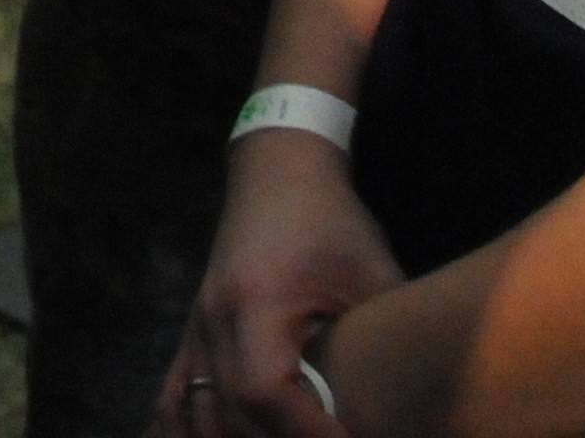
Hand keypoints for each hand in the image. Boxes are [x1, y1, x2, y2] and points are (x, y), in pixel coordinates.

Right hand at [162, 129, 399, 434]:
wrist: (279, 173)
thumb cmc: (333, 223)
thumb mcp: (374, 277)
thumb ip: (385, 344)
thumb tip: (411, 408)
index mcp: (256, 299)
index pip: (264, 391)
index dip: (309, 435)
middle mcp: (213, 319)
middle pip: (229, 416)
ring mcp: (194, 329)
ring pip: (193, 416)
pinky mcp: (192, 335)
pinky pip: (173, 399)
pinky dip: (189, 432)